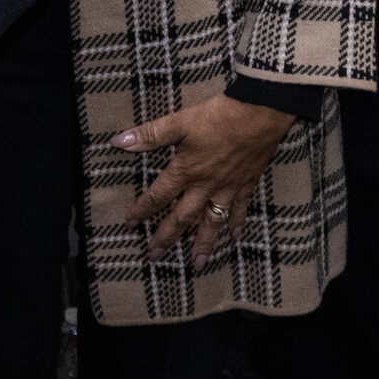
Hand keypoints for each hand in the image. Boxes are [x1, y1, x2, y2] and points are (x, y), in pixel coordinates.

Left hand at [116, 94, 296, 265]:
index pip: (159, 195)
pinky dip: (237, 223)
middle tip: (155, 257)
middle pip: (183, 218)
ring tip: (197, 263)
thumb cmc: (219, 117)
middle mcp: (206, 186)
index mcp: (186, 171)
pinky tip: (236, 236)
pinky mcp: (246, 184)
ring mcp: (228, 188)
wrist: (260, 115)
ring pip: (212, 222)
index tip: (129, 224)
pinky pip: (240, 210)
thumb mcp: (180, 122)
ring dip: (203, 244)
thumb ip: (150, 134)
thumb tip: (119, 141)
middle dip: (167, 238)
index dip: (142, 209)